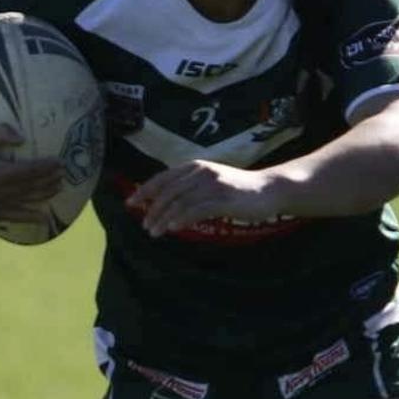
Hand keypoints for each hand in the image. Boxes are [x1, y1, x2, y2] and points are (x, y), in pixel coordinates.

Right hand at [0, 125, 63, 224]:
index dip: (47, 167)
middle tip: (64, 175)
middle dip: (49, 181)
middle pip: (31, 188)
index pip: (30, 171)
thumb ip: (1, 134)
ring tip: (57, 192)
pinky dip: (26, 218)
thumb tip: (23, 138)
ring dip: (42, 198)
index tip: (60, 162)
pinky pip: (11, 217)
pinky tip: (40, 219)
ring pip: (24, 204)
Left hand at [127, 160, 282, 236]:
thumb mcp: (210, 183)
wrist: (269, 190)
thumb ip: (189, 189)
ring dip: (164, 218)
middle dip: (152, 209)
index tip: (130, 204)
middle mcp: (201, 172)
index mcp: (195, 166)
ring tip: (155, 232)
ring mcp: (213, 184)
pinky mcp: (223, 198)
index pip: (163, 178)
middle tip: (145, 226)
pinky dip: (182, 219)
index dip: (144, 191)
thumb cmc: (238, 190)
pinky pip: (196, 209)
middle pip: (168, 191)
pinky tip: (174, 228)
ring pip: (179, 201)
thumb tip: (164, 204)